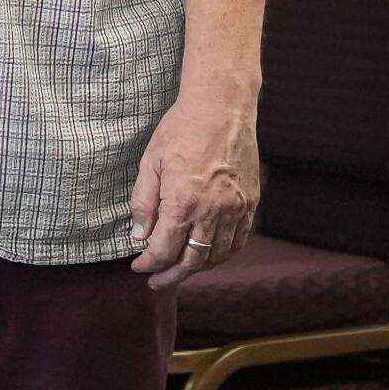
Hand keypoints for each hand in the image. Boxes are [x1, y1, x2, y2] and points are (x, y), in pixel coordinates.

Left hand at [128, 97, 258, 290]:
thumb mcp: (151, 162)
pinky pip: (238, 241)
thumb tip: (139, 235)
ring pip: (217, 255)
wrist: (221, 107)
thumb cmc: (181, 129)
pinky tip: (209, 255)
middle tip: (156, 282)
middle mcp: (212, 212)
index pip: (164, 249)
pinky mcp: (250, 203)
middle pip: (192, 260)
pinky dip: (222, 254)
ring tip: (180, 270)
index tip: (138, 267)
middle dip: (171, 276)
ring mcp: (235, 209)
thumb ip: (143, 202)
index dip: (149, 264)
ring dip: (197, 268)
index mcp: (183, 202)